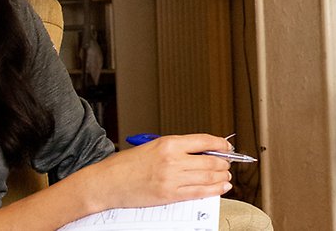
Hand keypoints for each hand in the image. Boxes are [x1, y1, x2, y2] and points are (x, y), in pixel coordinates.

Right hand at [89, 133, 232, 208]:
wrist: (107, 182)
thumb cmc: (126, 165)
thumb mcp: (153, 146)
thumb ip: (178, 148)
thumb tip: (202, 150)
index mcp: (169, 143)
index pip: (205, 141)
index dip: (222, 144)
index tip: (227, 146)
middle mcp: (173, 160)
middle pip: (211, 160)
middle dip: (224, 162)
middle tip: (228, 163)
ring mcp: (172, 179)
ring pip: (208, 177)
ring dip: (222, 177)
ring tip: (227, 176)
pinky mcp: (170, 195)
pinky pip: (199, 192)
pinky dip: (214, 190)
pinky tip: (221, 187)